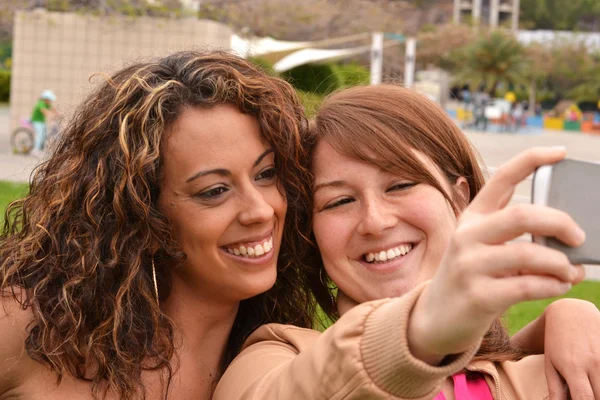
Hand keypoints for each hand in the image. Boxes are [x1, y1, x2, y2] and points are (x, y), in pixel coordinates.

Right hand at [407, 147, 585, 364]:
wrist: (436, 318)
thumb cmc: (471, 278)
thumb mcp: (481, 246)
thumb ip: (514, 235)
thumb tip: (569, 234)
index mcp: (472, 217)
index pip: (501, 178)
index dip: (531, 160)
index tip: (560, 152)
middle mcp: (466, 236)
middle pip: (521, 215)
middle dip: (560, 223)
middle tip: (579, 237)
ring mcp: (469, 266)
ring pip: (528, 254)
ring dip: (561, 264)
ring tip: (571, 271)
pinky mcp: (478, 296)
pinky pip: (528, 286)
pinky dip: (553, 285)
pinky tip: (560, 285)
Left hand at [543, 298, 599, 399]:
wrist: (571, 313)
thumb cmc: (556, 342)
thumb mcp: (551, 364)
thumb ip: (555, 390)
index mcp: (573, 367)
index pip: (585, 399)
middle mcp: (593, 363)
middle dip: (594, 399)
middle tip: (585, 394)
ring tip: (590, 384)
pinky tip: (596, 376)